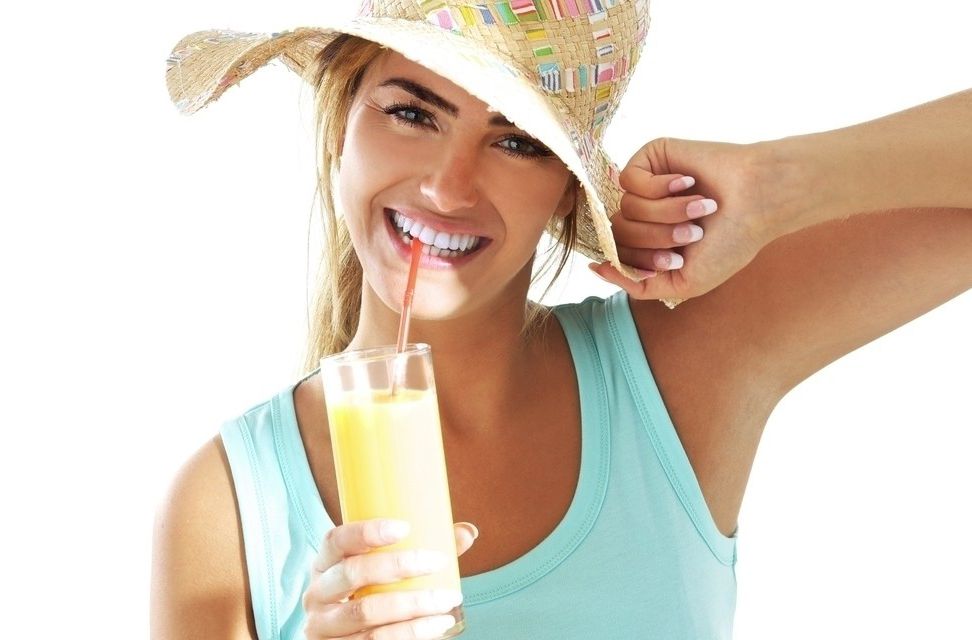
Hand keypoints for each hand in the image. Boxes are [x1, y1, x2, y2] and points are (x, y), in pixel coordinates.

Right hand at [302, 519, 477, 638]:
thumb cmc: (370, 598)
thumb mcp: (381, 576)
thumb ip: (421, 552)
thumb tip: (467, 533)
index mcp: (324, 566)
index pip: (336, 540)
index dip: (366, 532)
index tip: (404, 527)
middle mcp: (317, 595)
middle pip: (352, 574)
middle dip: (399, 566)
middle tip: (438, 562)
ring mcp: (323, 628)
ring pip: (366, 614)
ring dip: (413, 606)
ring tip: (448, 599)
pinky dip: (411, 633)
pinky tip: (438, 625)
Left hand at [592, 138, 782, 304]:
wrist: (759, 201)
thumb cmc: (730, 243)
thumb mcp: (683, 281)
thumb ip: (638, 285)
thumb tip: (596, 268)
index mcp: (650, 241)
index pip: (618, 255)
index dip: (644, 261)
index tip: (678, 258)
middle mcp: (644, 213)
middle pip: (619, 233)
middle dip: (657, 239)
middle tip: (694, 233)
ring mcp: (646, 185)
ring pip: (626, 208)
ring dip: (667, 213)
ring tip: (701, 207)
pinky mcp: (651, 157)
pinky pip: (630, 179)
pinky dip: (661, 187)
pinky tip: (688, 182)